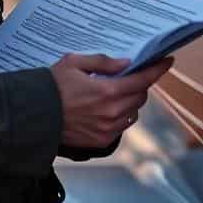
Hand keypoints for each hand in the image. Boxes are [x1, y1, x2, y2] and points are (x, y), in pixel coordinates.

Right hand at [50, 53, 173, 148]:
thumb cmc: (52, 86)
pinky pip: (122, 126)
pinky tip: (107, 108)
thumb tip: (126, 63)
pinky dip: (121, 116)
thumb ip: (104, 62)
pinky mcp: (101, 141)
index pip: (143, 80)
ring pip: (133, 113)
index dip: (157, 69)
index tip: (167, 61)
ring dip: (131, 101)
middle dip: (140, 84)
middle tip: (130, 76)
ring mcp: (108, 129)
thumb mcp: (75, 63)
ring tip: (116, 92)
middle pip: (140, 96)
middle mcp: (112, 112)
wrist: (35, 116)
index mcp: (108, 91)